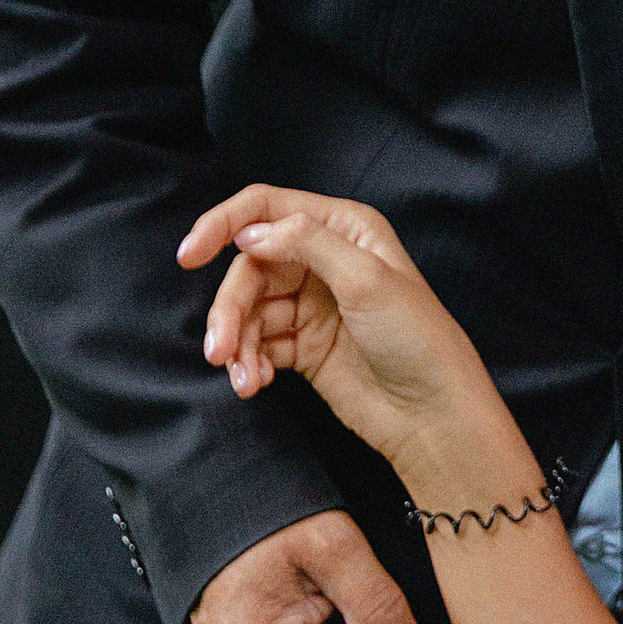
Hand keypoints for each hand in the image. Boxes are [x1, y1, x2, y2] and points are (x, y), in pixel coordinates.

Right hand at [181, 183, 494, 487]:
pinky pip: (258, 343)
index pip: (267, 209)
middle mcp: (325, 259)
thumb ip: (306, 243)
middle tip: (220, 349)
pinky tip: (255, 383)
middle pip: (249, 268)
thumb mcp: (366, 279)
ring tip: (242, 376)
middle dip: (229, 308)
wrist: (433, 414)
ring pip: (248, 309)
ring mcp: (312, 304)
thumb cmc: (417, 340)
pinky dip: (249, 362)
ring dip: (236, 343)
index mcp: (345, 229)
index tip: (189, 255)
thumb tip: (249, 233)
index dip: (222, 226)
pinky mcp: (303, 345)